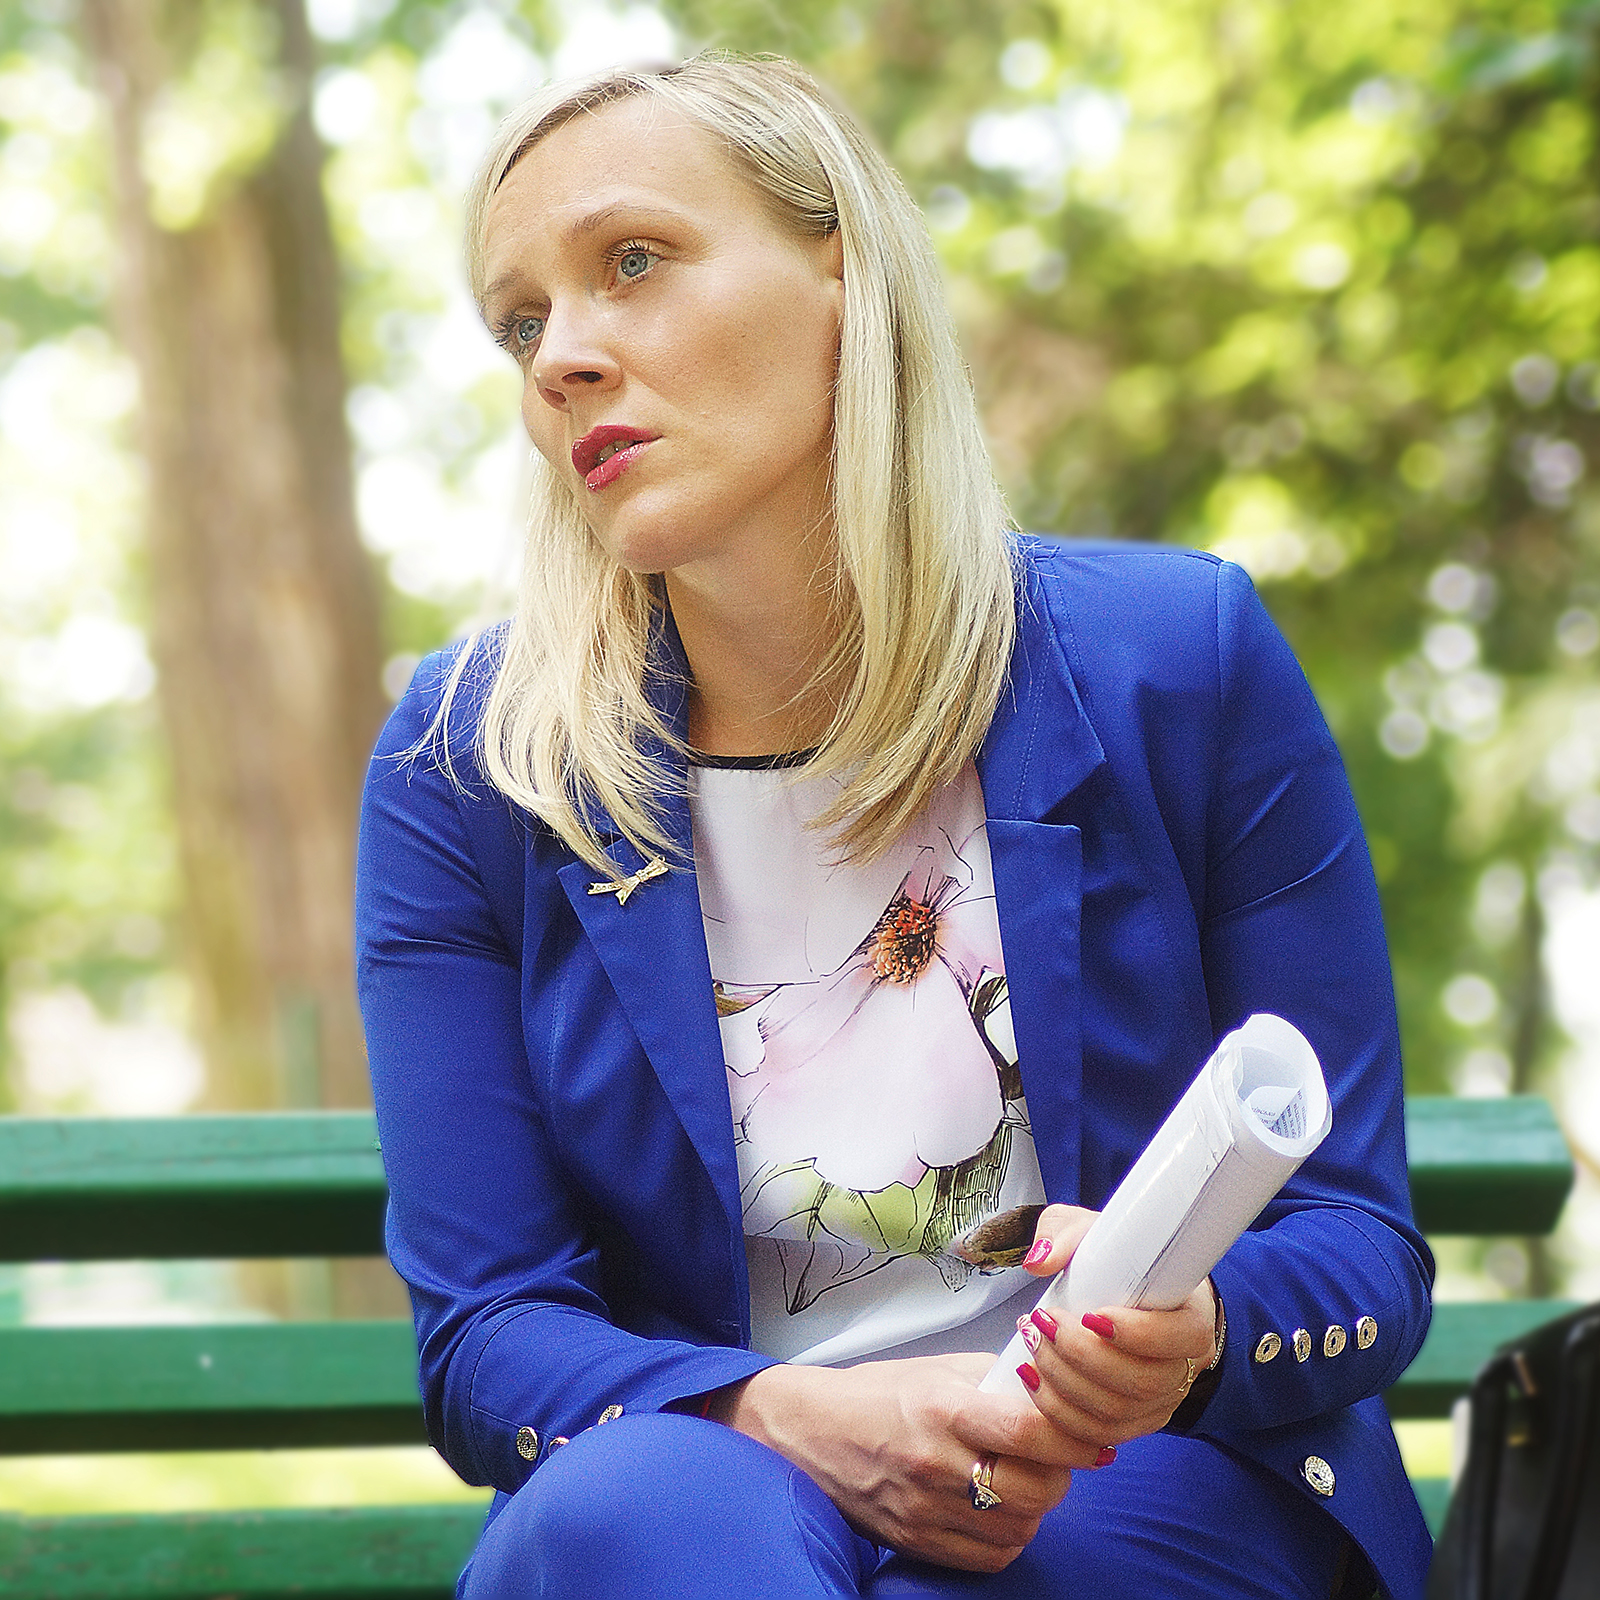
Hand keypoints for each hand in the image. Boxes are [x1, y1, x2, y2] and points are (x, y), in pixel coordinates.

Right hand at [709, 1352, 1101, 1572]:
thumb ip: (995, 1379)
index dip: (1071, 1435)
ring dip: (1035, 1507)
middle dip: (1060, 1474)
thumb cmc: (876, 1394)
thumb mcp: (936, 1369)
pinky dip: (1008, 1536)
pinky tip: (996, 1509)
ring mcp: (926, 1509)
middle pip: (1035, 1489)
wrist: (808, 1434)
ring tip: (1021, 1480)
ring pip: (1020, 1527)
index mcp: (943, 1408)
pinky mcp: (918, 1542)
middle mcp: (936, 1463)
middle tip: (1056, 1457)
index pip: (1028, 1429)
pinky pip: (991, 1556)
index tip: (1088, 1433)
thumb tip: (1051, 1388)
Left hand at [1014, 1204, 1218, 1450]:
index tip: (1090, 1315)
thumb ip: (1066, 1234)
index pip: (1179, 1338)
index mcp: (1192, 1319)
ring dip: (1063, 1383)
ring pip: (1116, 1413)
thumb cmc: (1118, 1262)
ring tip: (1031, 1345)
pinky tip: (1032, 1380)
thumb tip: (1039, 1262)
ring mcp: (1159, 1402)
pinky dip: (1060, 1412)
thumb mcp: (1094, 1232)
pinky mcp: (1132, 1421)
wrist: (1129, 1295)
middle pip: (1140, 1383)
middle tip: (1041, 1323)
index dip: (1135, 1334)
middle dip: (1081, 1357)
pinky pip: (1099, 1434)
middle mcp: (1183, 1369)